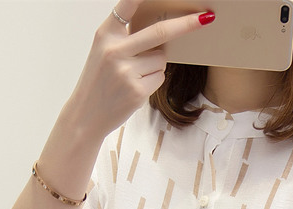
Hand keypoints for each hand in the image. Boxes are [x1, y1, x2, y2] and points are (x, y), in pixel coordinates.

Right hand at [64, 0, 215, 139]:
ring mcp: (126, 72)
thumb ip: (126, 37)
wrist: (86, 114)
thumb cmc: (99, 80)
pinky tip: (136, 87)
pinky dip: (153, 81)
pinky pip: (160, 77)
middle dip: (186, 24)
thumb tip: (164, 31)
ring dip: (156, 65)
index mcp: (106, 34)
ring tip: (134, 75)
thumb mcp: (104, 50)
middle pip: (160, 33)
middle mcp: (115, 50)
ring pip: (161, 59)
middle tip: (206, 18)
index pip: (128, 5)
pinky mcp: (137, 91)